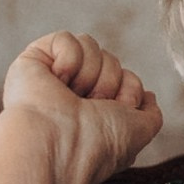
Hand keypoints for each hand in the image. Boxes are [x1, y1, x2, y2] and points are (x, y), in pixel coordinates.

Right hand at [3, 31, 161, 183]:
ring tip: (72, 97)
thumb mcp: (140, 132)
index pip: (127, 77)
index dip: (129, 91)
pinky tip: (57, 81)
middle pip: (111, 59)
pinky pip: (65, 38)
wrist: (57, 144)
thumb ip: (150, 115)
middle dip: (109, 82)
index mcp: (96, 111)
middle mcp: (75, 93)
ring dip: (90, 73)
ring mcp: (52, 76)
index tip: (117, 112)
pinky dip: (69, 59)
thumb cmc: (97, 144)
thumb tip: (148, 96)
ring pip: (89, 44)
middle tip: (91, 106)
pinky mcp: (32, 61)